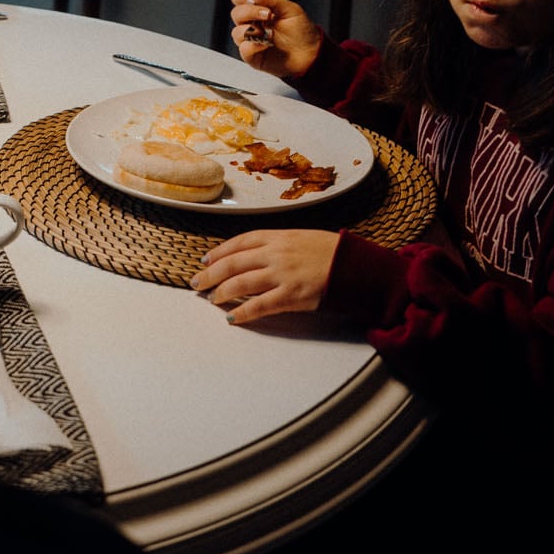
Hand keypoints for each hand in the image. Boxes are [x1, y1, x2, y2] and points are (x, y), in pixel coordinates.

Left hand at [191, 229, 340, 322]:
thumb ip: (277, 244)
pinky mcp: (291, 295)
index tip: (206, 260)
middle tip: (198, 283)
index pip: (238, 242)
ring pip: (240, 284)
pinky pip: (260, 306)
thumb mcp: (301, 237)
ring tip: (212, 299)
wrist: (356, 265)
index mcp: (277, 236)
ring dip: (222, 293)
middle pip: (232, 264)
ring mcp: (282, 275)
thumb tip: (255, 254)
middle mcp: (275, 253)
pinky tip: (232, 318)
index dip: (218, 253)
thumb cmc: (332, 251)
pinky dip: (243, 313)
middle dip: (211, 274)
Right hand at [228, 0, 323, 81]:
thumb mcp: (290, 10)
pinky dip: (252, 46)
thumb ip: (271, 0)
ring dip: (251, 30)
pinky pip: (243, 50)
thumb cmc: (302, 31)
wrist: (311, 53)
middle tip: (267, 15)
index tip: (254, 0)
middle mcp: (252, 24)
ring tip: (267, 33)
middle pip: (236, 14)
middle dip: (250, 12)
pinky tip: (265, 44)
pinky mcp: (253, 56)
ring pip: (236, 32)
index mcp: (258, 10)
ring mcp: (251, 40)